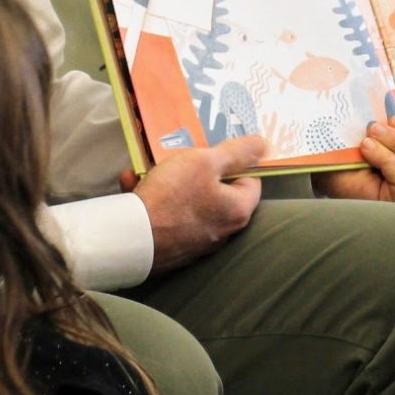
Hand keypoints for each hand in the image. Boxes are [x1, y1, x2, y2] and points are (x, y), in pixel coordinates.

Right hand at [129, 137, 267, 274]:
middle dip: (194, 172)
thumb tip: (263, 145)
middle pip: (217, 192)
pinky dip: (154, 202)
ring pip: (188, 203)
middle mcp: (223, 232)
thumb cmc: (172, 196)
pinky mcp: (173, 250)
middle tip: (177, 161)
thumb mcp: (205, 161)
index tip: (211, 154)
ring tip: (149, 172)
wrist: (130, 239)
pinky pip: (168, 218)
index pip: (250, 180)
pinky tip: (134, 187)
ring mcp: (197, 244)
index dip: (233, 162)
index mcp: (238, 211)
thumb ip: (236, 152)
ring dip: (168, 184)